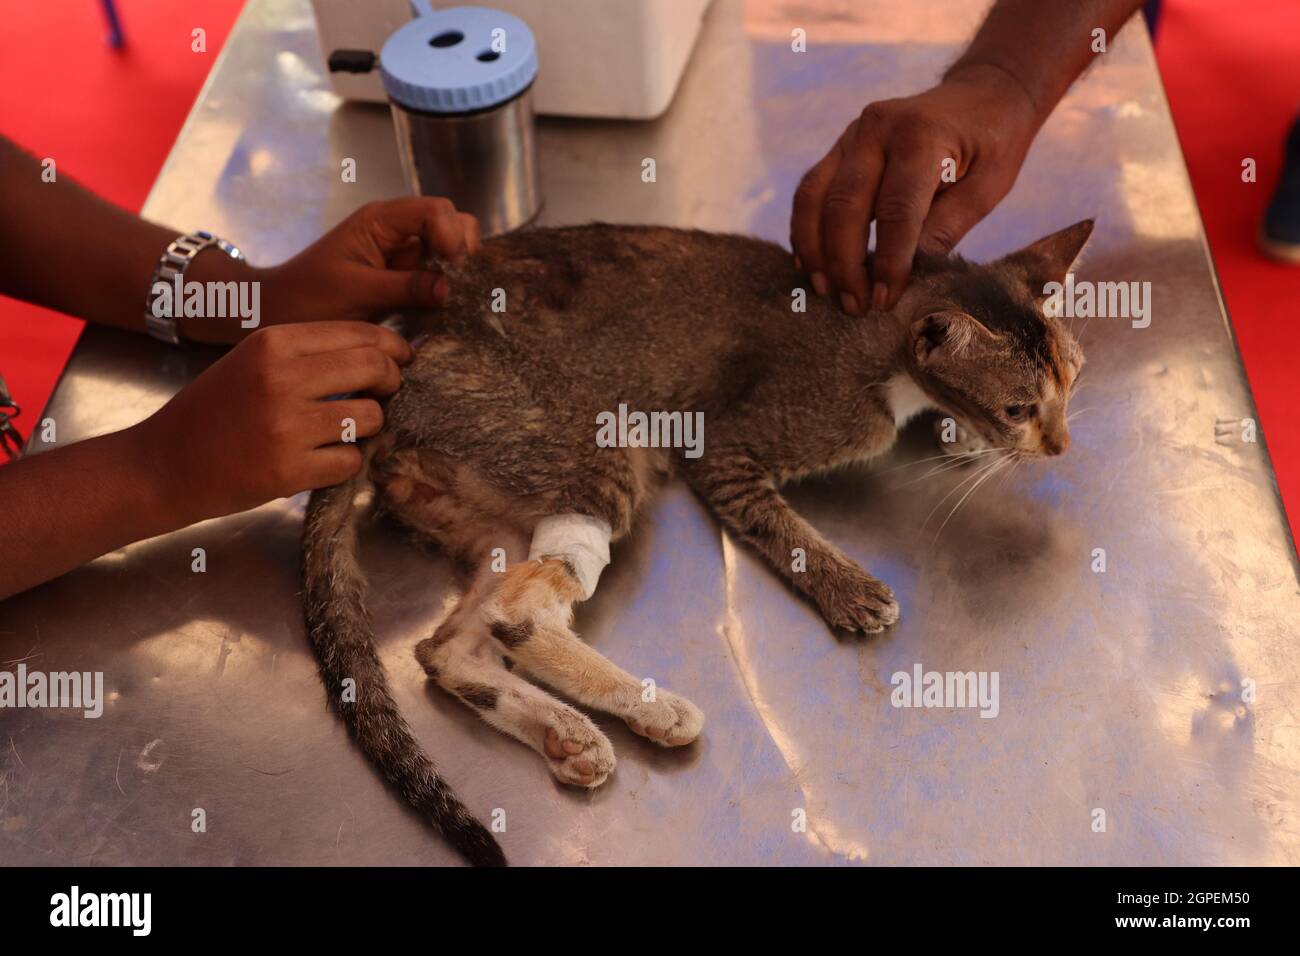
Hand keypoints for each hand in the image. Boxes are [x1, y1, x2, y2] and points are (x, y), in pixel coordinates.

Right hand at [137, 321, 412, 524]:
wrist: (161, 463)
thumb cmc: (214, 411)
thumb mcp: (254, 361)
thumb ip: (310, 353)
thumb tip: (382, 352)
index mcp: (273, 341)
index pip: (361, 333)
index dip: (392, 348)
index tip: (402, 360)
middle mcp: (281, 377)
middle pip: (375, 368)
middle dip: (391, 382)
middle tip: (384, 395)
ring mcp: (286, 426)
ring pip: (371, 417)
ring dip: (369, 427)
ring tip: (344, 431)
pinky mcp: (289, 470)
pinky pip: (352, 461)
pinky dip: (346, 463)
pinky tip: (322, 460)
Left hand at [184, 197, 482, 342]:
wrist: (275, 312)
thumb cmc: (306, 298)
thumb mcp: (357, 292)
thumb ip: (405, 287)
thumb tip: (449, 288)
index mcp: (380, 221)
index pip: (435, 210)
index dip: (452, 234)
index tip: (453, 266)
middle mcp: (395, 231)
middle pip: (450, 221)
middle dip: (460, 248)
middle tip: (454, 281)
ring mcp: (400, 253)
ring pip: (447, 248)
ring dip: (453, 270)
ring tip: (445, 297)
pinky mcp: (401, 277)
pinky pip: (435, 275)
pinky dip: (443, 287)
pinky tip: (437, 306)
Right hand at [790, 65, 1040, 314]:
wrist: (981, 93)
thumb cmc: (991, 144)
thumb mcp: (987, 187)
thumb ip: (946, 227)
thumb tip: (908, 276)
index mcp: (920, 135)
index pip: (895, 210)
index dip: (887, 261)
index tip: (884, 301)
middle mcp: (877, 128)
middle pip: (844, 206)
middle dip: (845, 264)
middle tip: (855, 306)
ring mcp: (851, 135)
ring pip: (814, 198)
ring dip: (815, 251)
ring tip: (825, 291)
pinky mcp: (838, 148)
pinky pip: (809, 192)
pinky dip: (805, 231)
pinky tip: (811, 264)